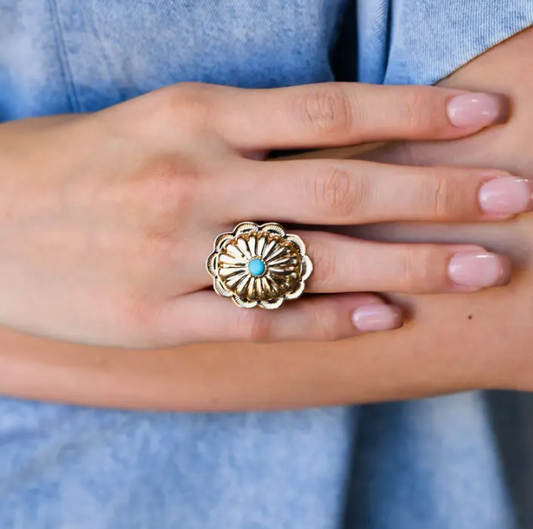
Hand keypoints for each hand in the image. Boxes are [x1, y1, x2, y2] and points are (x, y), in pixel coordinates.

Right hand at [0, 82, 515, 347]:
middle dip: (435, 192)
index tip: (484, 114)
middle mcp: (192, 181)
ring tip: (479, 268)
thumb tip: (335, 138)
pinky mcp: (155, 317)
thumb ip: (244, 133)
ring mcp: (174, 255)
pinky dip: (328, 321)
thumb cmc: (79, 164)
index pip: (329, 110)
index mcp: (193, 118)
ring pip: (312, 261)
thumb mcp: (161, 121)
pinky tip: (384, 317)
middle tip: (511, 198)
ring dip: (406, 266)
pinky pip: (259, 321)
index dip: (414, 110)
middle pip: (340, 186)